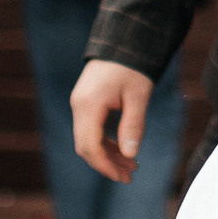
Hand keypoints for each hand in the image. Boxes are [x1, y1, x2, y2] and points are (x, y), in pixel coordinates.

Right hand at [72, 55, 151, 184]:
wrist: (123, 42)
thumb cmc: (133, 67)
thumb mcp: (138, 96)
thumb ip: (133, 126)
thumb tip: (131, 155)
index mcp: (88, 104)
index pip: (90, 146)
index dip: (105, 165)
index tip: (123, 176)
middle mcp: (79, 106)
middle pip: (85, 146)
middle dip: (106, 164)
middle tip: (129, 176)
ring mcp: (80, 104)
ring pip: (88, 140)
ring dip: (107, 154)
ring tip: (131, 166)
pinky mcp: (86, 103)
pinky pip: (91, 130)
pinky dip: (105, 142)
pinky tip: (123, 149)